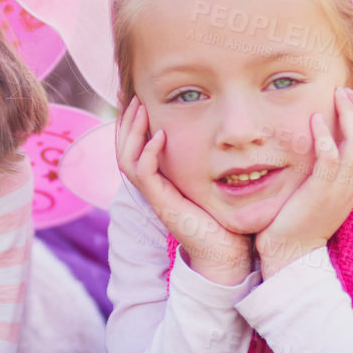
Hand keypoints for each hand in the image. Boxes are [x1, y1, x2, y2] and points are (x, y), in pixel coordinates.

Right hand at [115, 97, 251, 284]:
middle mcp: (152, 187)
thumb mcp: (216, 184)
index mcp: (161, 181)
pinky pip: (143, 174)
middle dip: (127, 122)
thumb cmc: (226, 220)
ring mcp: (154, 196)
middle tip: (135, 98)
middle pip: (123, 150)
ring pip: (126, 159)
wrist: (226, 254)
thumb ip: (212, 163)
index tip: (142, 100)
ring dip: (132, 132)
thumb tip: (228, 137)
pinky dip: (148, 153)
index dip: (134, 125)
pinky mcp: (161, 203)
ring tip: (141, 109)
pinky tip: (159, 136)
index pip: (135, 148)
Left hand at [255, 87, 352, 278]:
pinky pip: (331, 158)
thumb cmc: (299, 220)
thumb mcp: (320, 191)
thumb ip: (326, 168)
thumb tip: (322, 143)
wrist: (291, 253)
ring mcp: (341, 188)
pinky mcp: (322, 192)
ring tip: (336, 95)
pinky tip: (315, 120)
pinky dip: (326, 136)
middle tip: (345, 90)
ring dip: (349, 115)